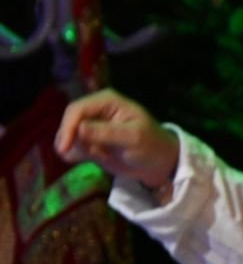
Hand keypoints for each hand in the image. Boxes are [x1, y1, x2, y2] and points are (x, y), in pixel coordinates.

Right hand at [55, 88, 179, 188]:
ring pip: (69, 137)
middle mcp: (95, 110)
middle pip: (69, 122)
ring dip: (81, 150)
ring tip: (105, 155)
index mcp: (106, 100)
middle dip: (75, 141)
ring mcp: (90, 125)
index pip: (77, 109)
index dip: (68, 128)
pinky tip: (100, 158)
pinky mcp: (87, 141)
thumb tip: (80, 128)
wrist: (157, 162)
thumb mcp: (133, 138)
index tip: (65, 148)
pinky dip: (80, 156)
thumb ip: (107, 132)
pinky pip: (72, 148)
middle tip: (96, 155)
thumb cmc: (151, 144)